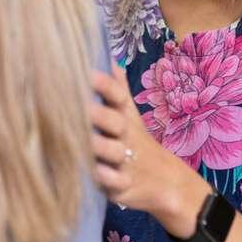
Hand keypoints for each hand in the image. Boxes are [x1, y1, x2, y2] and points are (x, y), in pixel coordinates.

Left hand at [90, 63, 210, 235]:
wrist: (165, 180)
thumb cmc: (135, 140)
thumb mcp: (130, 113)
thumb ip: (117, 87)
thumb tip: (108, 56)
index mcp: (126, 116)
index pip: (118, 95)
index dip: (104, 84)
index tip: (87, 72)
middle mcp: (127, 136)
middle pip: (115, 122)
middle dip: (97, 114)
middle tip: (76, 105)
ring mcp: (127, 160)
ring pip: (112, 151)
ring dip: (97, 145)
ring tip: (80, 139)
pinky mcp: (124, 185)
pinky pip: (115, 181)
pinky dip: (104, 177)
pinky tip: (91, 171)